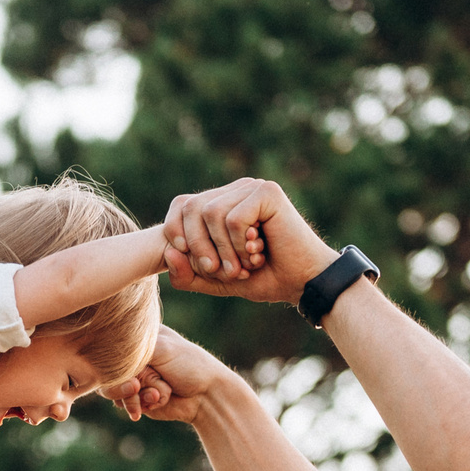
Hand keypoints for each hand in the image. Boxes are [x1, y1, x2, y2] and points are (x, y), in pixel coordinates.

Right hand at [109, 327, 237, 425]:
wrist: (206, 396)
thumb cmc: (190, 365)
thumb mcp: (162, 348)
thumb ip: (132, 348)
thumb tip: (104, 348)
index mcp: (139, 337)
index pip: (111, 343)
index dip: (114, 358)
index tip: (128, 368)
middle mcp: (133, 357)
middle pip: (108, 370)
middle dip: (123, 382)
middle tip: (136, 387)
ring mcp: (133, 377)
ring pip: (113, 389)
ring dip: (134, 396)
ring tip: (157, 396)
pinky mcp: (136, 397)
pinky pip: (124, 403)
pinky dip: (140, 405)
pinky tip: (158, 401)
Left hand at [163, 178, 333, 303]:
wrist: (302, 282)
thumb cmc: (264, 278)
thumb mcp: (217, 281)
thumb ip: (188, 273)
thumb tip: (166, 253)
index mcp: (221, 203)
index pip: (181, 205)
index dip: (176, 232)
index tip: (196, 263)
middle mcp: (235, 190)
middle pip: (191, 207)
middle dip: (199, 247)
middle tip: (224, 272)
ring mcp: (251, 187)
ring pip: (210, 213)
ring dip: (224, 250)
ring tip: (246, 264)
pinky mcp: (267, 192)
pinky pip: (233, 219)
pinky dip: (240, 245)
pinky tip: (258, 252)